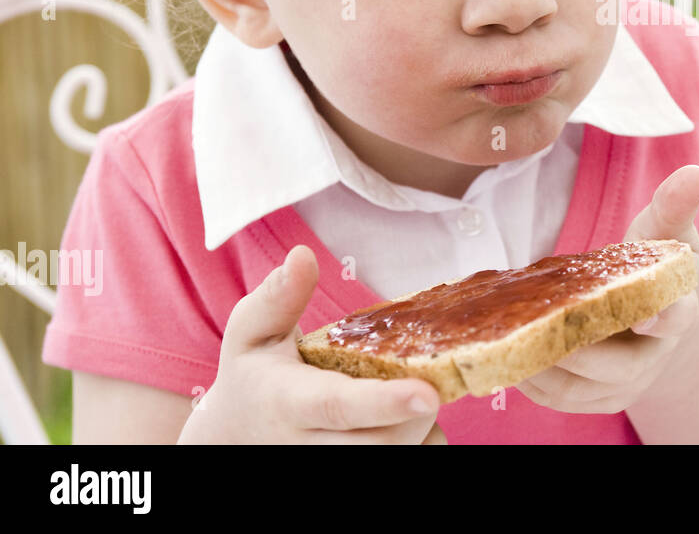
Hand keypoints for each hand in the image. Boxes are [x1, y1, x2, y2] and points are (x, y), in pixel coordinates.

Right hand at [178, 245, 447, 443]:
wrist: (236, 437)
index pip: (339, 407)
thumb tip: (303, 256)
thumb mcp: (250, 332)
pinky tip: (403, 420)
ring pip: (403, 454)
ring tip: (404, 395)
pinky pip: (415, 460)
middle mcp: (313, 448)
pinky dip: (422, 439)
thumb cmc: (254, 375)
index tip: (427, 394)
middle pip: (384, 441)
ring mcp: (333, 468)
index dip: (385, 402)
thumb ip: (277, 296)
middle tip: (425, 377)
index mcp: (290, 404)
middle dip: (419, 409)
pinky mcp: (353, 477)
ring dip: (422, 425)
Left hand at [515, 165, 698, 414]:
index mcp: (678, 311)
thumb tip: (694, 173)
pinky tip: (507, 350)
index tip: (643, 316)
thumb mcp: (670, 234)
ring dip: (542, 367)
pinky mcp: (598, 399)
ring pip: (580, 390)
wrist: (659, 315)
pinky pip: (562, 400)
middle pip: (618, 367)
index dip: (661, 319)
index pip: (676, 320)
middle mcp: (654, 356)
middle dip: (577, 351)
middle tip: (538, 323)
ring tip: (507, 336)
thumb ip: (675, 205)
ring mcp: (626, 384)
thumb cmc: (658, 266)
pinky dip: (532, 382)